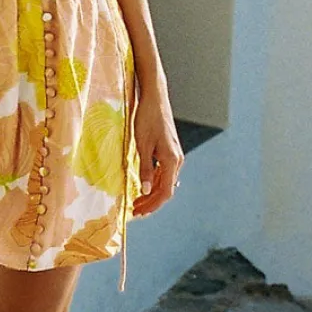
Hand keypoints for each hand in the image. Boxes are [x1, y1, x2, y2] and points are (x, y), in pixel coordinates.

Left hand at [131, 88, 183, 216]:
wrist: (154, 98)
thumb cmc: (146, 118)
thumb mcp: (142, 144)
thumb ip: (145, 169)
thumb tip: (146, 191)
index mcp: (171, 160)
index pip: (165, 192)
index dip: (152, 205)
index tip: (138, 212)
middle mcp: (177, 160)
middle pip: (166, 190)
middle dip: (151, 203)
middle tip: (134, 211)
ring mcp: (175, 156)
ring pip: (166, 182)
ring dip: (152, 194)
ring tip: (137, 202)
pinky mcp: (170, 151)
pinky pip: (164, 173)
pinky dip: (154, 183)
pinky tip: (144, 187)